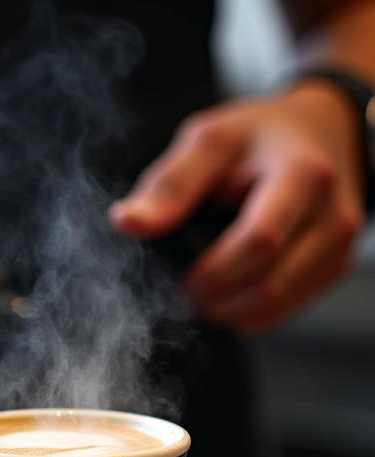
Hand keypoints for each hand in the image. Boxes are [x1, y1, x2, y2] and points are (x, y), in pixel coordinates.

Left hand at [110, 82, 364, 333]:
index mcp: (303, 176)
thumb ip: (170, 184)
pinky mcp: (336, 269)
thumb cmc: (257, 138)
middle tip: (184, 290)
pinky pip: (285, 312)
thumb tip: (125, 223)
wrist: (322, 134)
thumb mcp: (211, 141)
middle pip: (268, 284)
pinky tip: (229, 292)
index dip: (212, 272)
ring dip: (228, 311)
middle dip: (216, 297)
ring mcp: (339, 247)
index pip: (259, 243)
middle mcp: (333, 216)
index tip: (181, 279)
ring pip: (275, 306)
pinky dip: (247, 313)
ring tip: (203, 292)